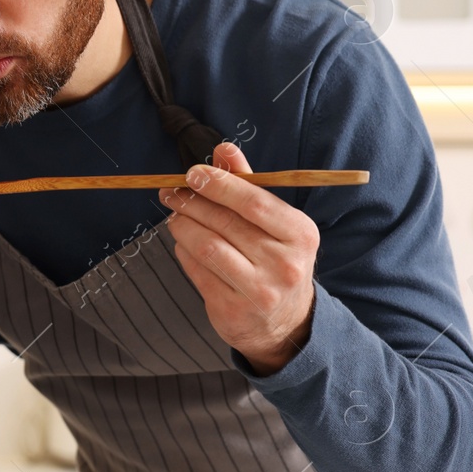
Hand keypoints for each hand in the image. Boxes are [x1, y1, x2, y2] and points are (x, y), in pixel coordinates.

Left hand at [159, 142, 319, 374]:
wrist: (283, 322)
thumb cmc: (275, 259)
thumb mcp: (275, 222)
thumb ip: (248, 184)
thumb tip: (224, 149)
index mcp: (300, 234)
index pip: (254, 202)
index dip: (219, 185)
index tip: (192, 174)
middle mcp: (284, 264)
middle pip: (225, 223)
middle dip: (192, 203)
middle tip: (172, 193)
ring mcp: (258, 290)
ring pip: (207, 247)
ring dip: (183, 226)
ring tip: (175, 217)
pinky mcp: (232, 310)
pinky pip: (196, 271)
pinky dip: (184, 252)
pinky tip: (183, 243)